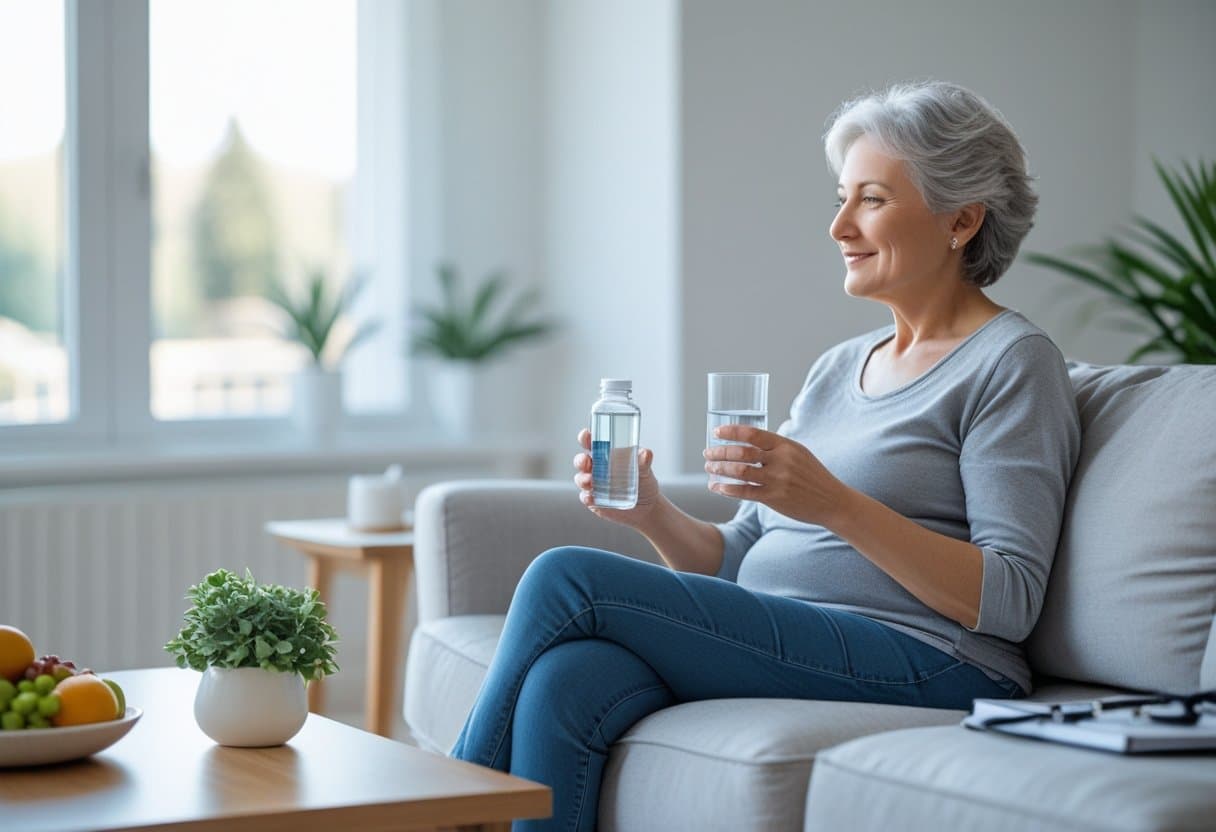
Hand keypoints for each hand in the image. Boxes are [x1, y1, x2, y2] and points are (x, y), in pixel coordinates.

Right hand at [573, 429, 660, 527]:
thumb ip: (643, 461)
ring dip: (583, 479)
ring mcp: (593, 484)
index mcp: (606, 454)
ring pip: (581, 478)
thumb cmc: (644, 483)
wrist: (647, 508)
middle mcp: (597, 468)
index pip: (592, 443)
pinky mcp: (594, 500)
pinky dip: (587, 496)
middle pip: (582, 460)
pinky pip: (586, 497)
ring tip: (591, 481)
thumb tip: (645, 453)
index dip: (586, 437)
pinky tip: (591, 497)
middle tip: (586, 461)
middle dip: (580, 460)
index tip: (586, 435)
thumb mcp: (645, 471)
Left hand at [703, 425, 849, 526]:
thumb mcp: (798, 453)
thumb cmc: (812, 476)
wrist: (832, 501)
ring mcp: (778, 480)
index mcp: (785, 445)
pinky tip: (717, 487)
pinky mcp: (775, 498)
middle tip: (707, 453)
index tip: (716, 432)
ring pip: (740, 472)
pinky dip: (727, 489)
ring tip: (709, 469)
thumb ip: (776, 447)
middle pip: (741, 452)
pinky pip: (745, 492)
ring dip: (720, 469)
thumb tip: (750, 440)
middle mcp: (781, 460)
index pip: (752, 434)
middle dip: (720, 452)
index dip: (731, 432)